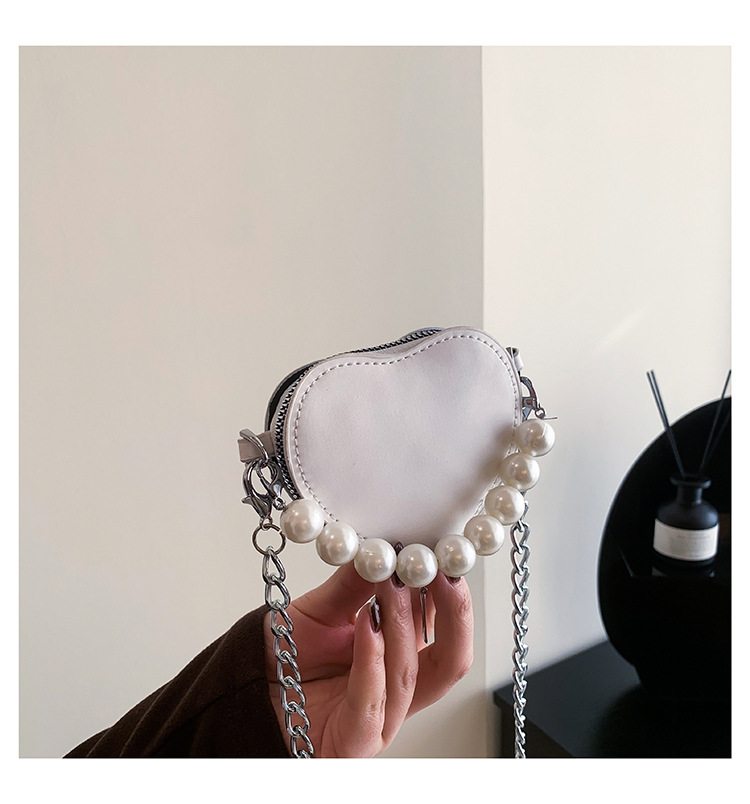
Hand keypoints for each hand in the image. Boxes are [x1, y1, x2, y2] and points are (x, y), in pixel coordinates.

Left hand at [264, 563, 472, 757]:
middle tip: (441, 573)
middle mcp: (396, 688)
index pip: (441, 628)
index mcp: (398, 656)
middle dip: (454, 615)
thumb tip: (382, 549)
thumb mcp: (324, 608)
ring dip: (404, 627)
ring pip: (411, 676)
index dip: (450, 594)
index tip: (444, 557)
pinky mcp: (356, 740)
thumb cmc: (288, 656)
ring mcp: (380, 718)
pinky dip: (373, 659)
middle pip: (449, 661)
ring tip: (391, 586)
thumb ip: (355, 584)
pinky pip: (373, 703)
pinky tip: (369, 625)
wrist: (248, 689)